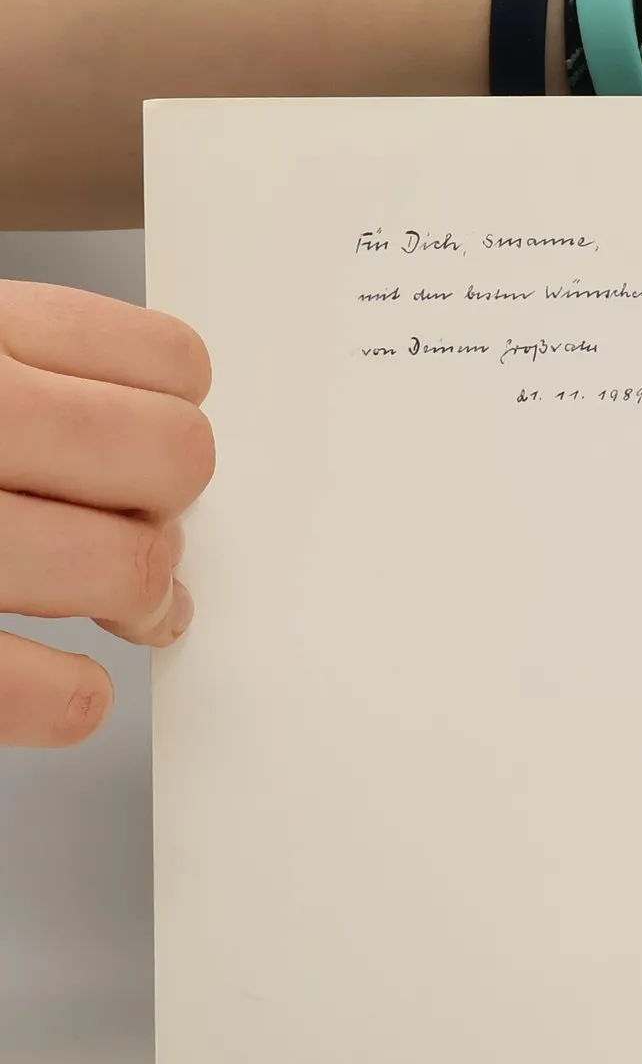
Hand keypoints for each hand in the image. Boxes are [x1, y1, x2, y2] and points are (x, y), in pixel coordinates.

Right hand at [0, 281, 213, 745]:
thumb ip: (41, 369)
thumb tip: (175, 425)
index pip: (175, 364)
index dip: (176, 414)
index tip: (142, 441)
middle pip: (178, 458)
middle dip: (163, 507)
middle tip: (123, 527)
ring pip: (129, 569)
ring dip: (130, 598)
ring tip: (91, 601)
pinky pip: (46, 692)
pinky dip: (66, 698)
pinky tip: (58, 683)